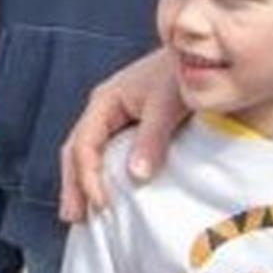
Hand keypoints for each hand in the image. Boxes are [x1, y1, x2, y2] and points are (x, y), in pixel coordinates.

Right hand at [58, 47, 182, 222]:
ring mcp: (113, 118)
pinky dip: (99, 175)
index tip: (102, 204)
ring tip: (81, 214)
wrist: (199, 55)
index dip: (88, 177)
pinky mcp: (127, 126)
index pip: (83, 145)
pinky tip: (104, 194)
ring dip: (81, 183)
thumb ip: (152, 137)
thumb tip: (136, 175)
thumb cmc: (181, 74)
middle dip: (73, 184)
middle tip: (74, 217)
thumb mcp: (168, 104)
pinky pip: (104, 154)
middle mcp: (102, 110)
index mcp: (104, 102)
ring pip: (86, 154)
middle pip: (75, 151)